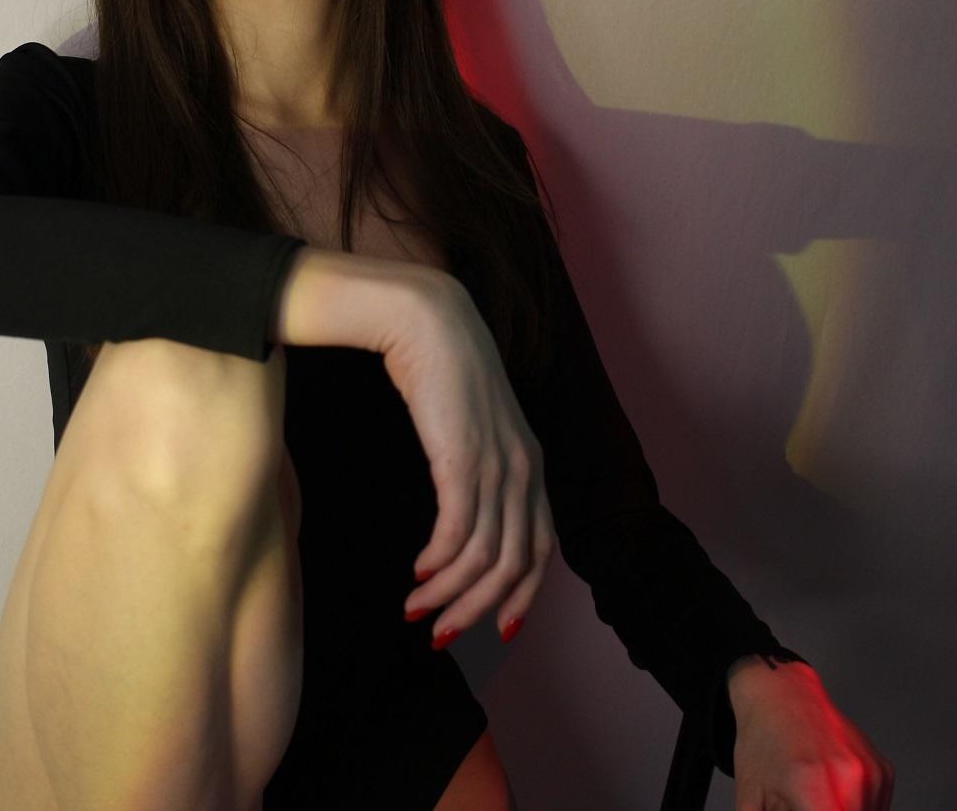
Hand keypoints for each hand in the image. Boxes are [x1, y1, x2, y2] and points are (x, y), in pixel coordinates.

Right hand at [377, 271, 554, 649]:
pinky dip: (440, 562)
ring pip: (484, 556)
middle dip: (479, 611)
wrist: (425, 319)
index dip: (522, 596)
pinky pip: (458, 531)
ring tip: (414, 611)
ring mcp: (497, 465)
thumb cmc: (439, 369)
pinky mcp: (463, 459)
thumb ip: (476, 465)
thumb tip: (459, 512)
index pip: (542, 550)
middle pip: (515, 565)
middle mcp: (524, 470)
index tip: (497, 630)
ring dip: (449, 594)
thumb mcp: (470, 425)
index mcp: (531, 464)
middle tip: (441, 636)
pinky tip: (418, 574)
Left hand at [728, 657, 893, 810]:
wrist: (780, 694)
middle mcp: (851, 780)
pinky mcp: (884, 771)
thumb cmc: (762, 742)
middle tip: (801, 805)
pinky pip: (877, 809)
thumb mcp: (752, 800)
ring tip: (812, 801)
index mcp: (815, 787)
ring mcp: (872, 774)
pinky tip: (830, 793)